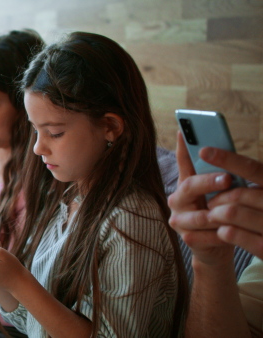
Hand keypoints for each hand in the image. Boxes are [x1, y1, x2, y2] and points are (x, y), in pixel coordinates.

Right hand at [169, 132, 262, 263]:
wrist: (215, 247)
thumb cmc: (220, 213)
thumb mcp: (220, 193)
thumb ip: (220, 176)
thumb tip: (230, 155)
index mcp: (186, 184)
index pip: (183, 162)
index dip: (182, 147)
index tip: (183, 131)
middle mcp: (177, 199)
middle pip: (189, 186)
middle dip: (209, 182)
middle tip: (227, 178)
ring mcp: (179, 219)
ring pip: (199, 215)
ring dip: (219, 212)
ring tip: (236, 210)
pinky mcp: (187, 238)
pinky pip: (205, 235)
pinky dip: (222, 234)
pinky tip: (234, 231)